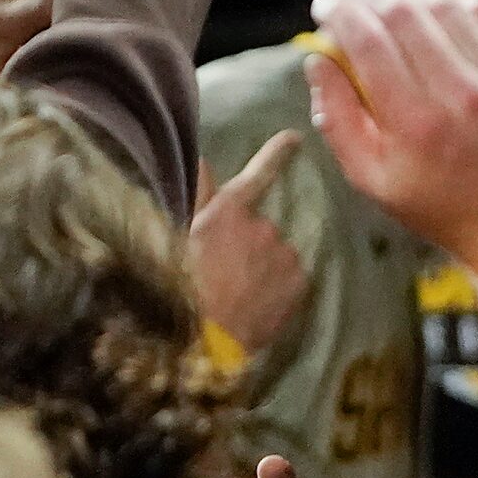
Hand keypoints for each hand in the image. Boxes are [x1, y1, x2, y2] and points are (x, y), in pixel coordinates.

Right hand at [190, 132, 309, 356]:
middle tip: (224, 276)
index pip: (257, 174)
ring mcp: (284, 254)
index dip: (276, 153)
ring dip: (262, 269)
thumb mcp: (178, 238)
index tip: (295, 136)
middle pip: (259, 229)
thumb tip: (202, 158)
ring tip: (238, 296)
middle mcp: (263, 225)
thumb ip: (194, 195)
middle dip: (247, 246)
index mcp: (229, 211)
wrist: (206, 341)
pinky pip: (290, 279)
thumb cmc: (181, 288)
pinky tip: (256, 305)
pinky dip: (277, 289)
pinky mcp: (300, 282)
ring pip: (276, 256)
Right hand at [306, 0, 477, 275]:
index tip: (326, 7)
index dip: (339, 12)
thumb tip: (318, 60)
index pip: (368, 39)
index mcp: (416, 124)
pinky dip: (456, 3)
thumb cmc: (441, 207)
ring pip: (447, 3)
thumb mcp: (373, 180)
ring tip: (396, 3)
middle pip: (404, 10)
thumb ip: (337, 118)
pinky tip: (441, 14)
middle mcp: (463, 93)